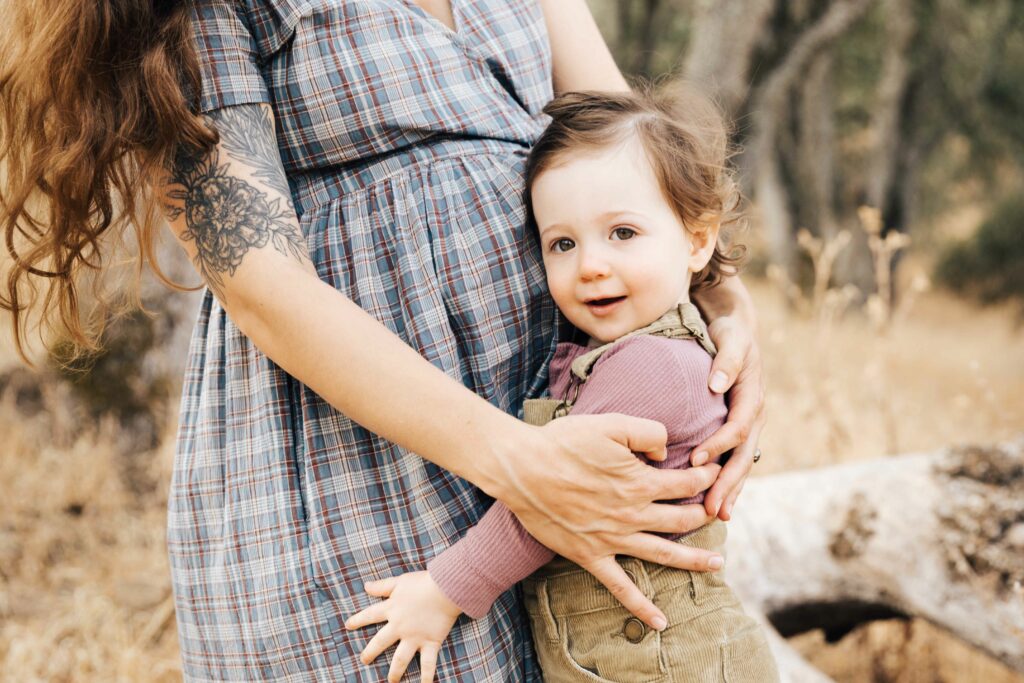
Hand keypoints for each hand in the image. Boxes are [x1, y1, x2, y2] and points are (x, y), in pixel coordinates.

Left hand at [345, 572, 461, 682]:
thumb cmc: (422, 582)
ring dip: (395, 671)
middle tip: (364, 660)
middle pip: (380, 642)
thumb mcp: (399, 581)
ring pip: (400, 658)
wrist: (444, 589)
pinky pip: (428, 663)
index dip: (358, 620)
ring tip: (391, 680)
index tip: (348, 626)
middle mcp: (400, 627)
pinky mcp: (430, 642)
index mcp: (391, 609)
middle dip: (370, 652)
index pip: (369, 615)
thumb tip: (366, 586)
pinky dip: (426, 676)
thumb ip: (382, 586)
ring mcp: (414, 637)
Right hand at [491, 413, 724, 631]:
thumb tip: (667, 452)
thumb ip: (648, 432)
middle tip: (720, 513)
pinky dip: (641, 607)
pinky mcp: (590, 555)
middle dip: (706, 514)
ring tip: (717, 564)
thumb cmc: (563, 442)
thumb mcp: (611, 424)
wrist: (521, 468)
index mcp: (639, 482)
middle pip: (683, 519)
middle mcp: (632, 514)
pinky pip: (620, 587)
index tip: (715, 472)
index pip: (687, 483)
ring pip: (663, 553)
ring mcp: (612, 538)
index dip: (706, 476)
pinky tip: (660, 622)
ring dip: (693, 560)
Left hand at [690, 313, 765, 520]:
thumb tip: (715, 385)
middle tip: (713, 509)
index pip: (738, 427)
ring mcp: (749, 425)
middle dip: (729, 484)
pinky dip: (726, 482)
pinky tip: (715, 502)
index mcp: (753, 396)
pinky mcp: (739, 430)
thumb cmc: (730, 333)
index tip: (696, 460)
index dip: (719, 445)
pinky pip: (734, 460)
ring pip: (741, 464)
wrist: (737, 331)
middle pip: (743, 455)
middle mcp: (755, 415)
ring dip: (731, 491)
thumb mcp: (731, 337)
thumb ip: (726, 359)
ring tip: (717, 516)